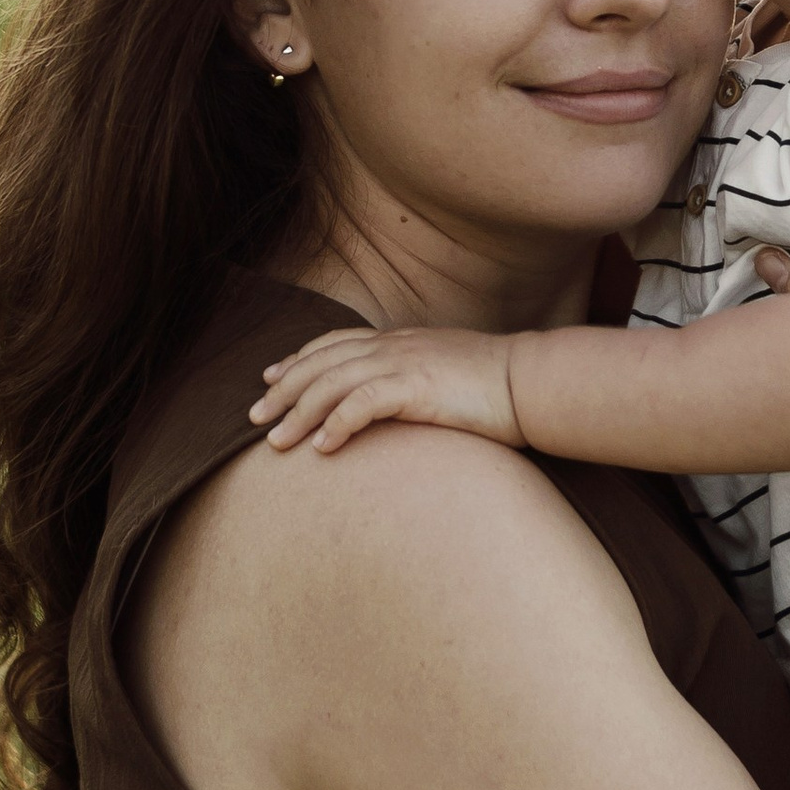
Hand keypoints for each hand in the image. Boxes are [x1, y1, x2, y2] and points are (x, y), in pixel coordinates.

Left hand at [253, 324, 526, 455]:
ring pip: (332, 383)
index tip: (271, 379)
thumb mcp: (447, 376)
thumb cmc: (500, 388)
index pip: (335, 344)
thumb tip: (398, 404)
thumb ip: (416, 383)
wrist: (535, 382)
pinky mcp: (417, 387)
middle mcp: (395, 346)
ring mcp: (404, 363)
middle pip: (321, 362)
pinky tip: (322, 448)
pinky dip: (336, 423)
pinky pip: (363, 403)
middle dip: (284, 390)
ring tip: (276, 442)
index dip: (299, 360)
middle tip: (254, 417)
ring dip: (299, 413)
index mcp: (401, 341)